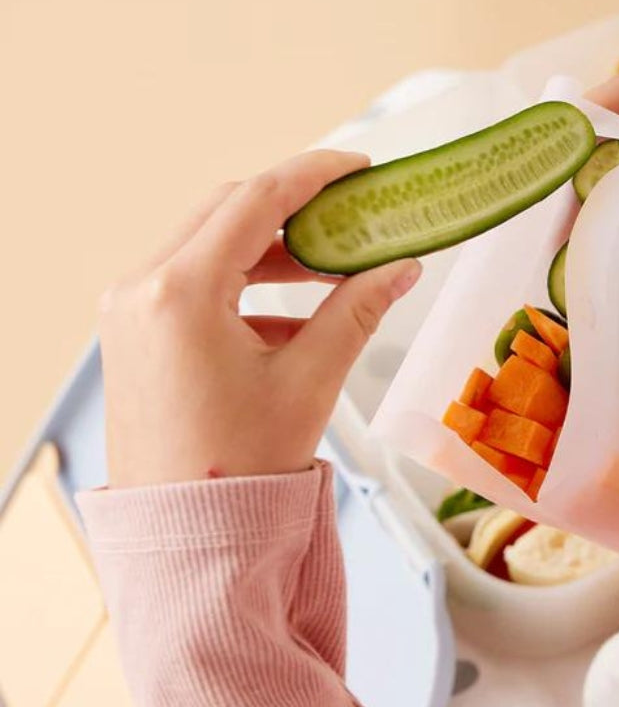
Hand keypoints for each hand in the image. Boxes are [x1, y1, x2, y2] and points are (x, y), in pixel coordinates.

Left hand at [98, 151, 420, 487]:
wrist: (187, 538)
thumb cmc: (241, 467)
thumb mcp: (310, 380)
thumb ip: (357, 311)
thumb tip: (402, 268)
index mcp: (179, 293)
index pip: (255, 201)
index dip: (315, 175)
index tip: (358, 168)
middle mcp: (141, 289)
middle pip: (226, 212)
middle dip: (293, 208)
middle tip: (350, 211)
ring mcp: (129, 310)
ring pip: (209, 245)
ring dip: (271, 248)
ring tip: (333, 265)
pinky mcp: (134, 333)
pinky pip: (194, 283)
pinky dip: (246, 285)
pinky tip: (295, 317)